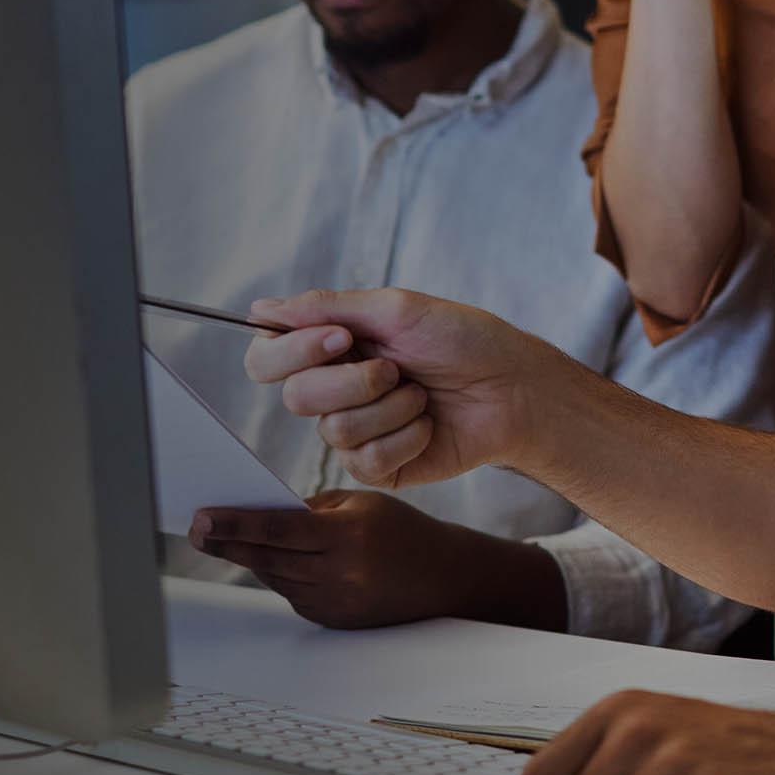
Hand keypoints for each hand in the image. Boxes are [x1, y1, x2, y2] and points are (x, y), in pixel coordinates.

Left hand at [187, 490, 566, 631]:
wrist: (444, 580)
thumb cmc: (400, 531)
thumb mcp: (359, 504)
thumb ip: (309, 510)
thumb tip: (258, 514)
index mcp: (346, 537)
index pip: (277, 529)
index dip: (234, 524)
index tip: (201, 517)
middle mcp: (339, 575)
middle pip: (267, 557)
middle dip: (227, 542)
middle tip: (195, 528)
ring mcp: (335, 603)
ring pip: (274, 577)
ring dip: (248, 557)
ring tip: (220, 537)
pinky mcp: (333, 621)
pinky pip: (290, 594)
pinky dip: (276, 574)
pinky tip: (263, 558)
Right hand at [242, 288, 566, 488]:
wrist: (514, 388)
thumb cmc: (463, 340)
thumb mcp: (395, 309)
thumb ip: (324, 308)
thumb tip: (259, 309)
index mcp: (330, 347)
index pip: (266, 356)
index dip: (290, 350)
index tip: (340, 337)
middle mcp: (335, 390)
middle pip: (295, 397)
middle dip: (350, 381)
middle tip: (395, 368)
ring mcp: (356, 431)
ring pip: (333, 430)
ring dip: (389, 406)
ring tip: (422, 394)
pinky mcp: (380, 466)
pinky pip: (366, 459)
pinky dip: (405, 435)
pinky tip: (429, 424)